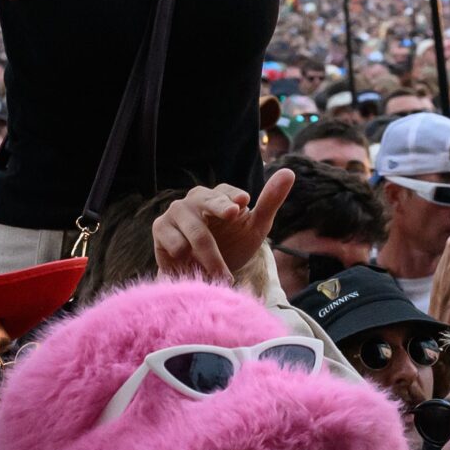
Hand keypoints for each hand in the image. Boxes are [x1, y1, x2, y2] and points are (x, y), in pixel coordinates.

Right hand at [152, 169, 294, 282]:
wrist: (205, 277)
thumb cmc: (232, 247)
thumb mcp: (255, 228)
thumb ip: (270, 201)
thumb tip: (289, 172)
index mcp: (219, 195)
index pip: (227, 192)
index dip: (234, 198)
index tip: (243, 203)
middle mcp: (196, 199)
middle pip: (207, 200)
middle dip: (220, 206)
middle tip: (233, 213)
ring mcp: (176, 212)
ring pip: (196, 232)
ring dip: (211, 257)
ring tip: (222, 275)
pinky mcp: (160, 229)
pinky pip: (175, 243)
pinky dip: (186, 259)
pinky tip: (189, 265)